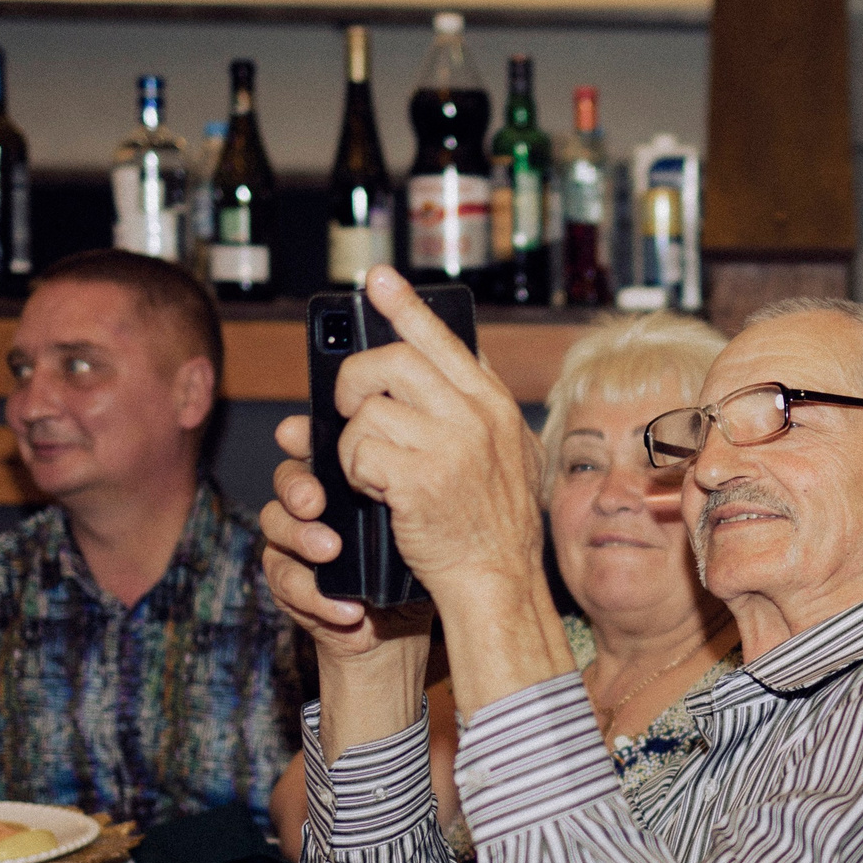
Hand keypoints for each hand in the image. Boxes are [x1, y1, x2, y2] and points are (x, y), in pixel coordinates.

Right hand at [257, 411, 432, 667]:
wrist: (396, 627)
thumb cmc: (408, 565)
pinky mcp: (286, 582)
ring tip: (330, 551)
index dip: (298, 436)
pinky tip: (346, 608)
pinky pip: (285, 581)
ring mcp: (292, 541)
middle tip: (315, 502)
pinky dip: (314, 596)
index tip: (295, 436)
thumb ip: (406, 494)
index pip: (311, 446)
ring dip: (301, 537)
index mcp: (338, 479)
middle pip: (286, 478)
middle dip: (296, 486)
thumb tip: (414, 464)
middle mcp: (311, 503)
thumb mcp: (414, 526)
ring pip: (275, 524)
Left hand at [331, 266, 546, 603]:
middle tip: (349, 406)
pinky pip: (359, 451)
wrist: (498, 582)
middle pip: (393, 361)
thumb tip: (451, 365)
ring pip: (368, 409)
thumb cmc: (497, 528)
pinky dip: (354, 471)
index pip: (445, 340)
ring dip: (354, 440)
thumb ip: (483, 410)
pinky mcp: (419, 479)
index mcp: (495, 406)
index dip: (405, 307)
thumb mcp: (512, 456)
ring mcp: (450, 446)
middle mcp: (476, 417)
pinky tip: (372, 490)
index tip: (377, 281)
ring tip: (371, 468)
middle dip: (355, 380)